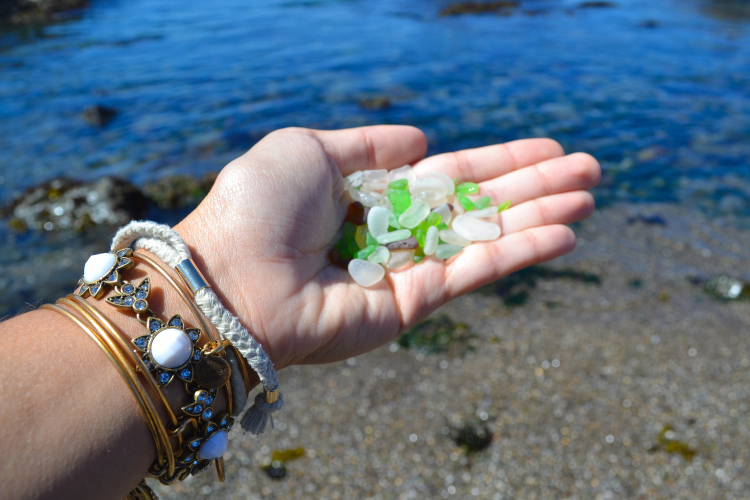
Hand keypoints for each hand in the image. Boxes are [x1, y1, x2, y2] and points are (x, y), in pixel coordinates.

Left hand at [176, 126, 599, 369]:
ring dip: (541, 214)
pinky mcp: (410, 305)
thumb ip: (370, 146)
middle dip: (535, 184)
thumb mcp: (309, 149)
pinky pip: (473, 272)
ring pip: (487, 236)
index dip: (500, 160)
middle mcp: (395, 231)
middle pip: (480, 203)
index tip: (548, 148)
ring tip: (591, 195)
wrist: (229, 279)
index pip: (451, 173)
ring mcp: (406, 270)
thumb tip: (423, 141)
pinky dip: (519, 252)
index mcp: (372, 192)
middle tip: (591, 169)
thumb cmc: (258, 206)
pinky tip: (563, 233)